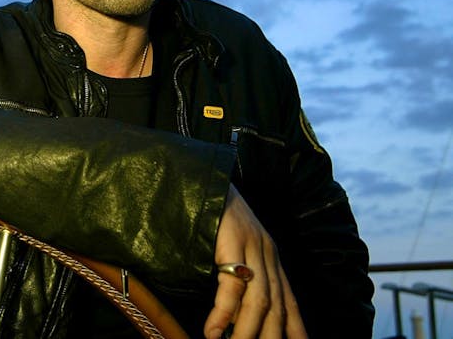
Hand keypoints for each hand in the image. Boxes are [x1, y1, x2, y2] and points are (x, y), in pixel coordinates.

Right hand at [204, 185, 306, 338]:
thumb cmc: (211, 215)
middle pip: (278, 309)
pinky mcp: (230, 243)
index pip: (290, 303)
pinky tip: (213, 332)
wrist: (202, 177)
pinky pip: (230, 286)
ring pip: (258, 302)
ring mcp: (252, 248)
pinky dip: (222, 314)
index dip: (297, 331)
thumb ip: (242, 274)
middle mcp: (268, 255)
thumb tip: (236, 312)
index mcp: (271, 258)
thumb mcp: (235, 247)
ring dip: (247, 334)